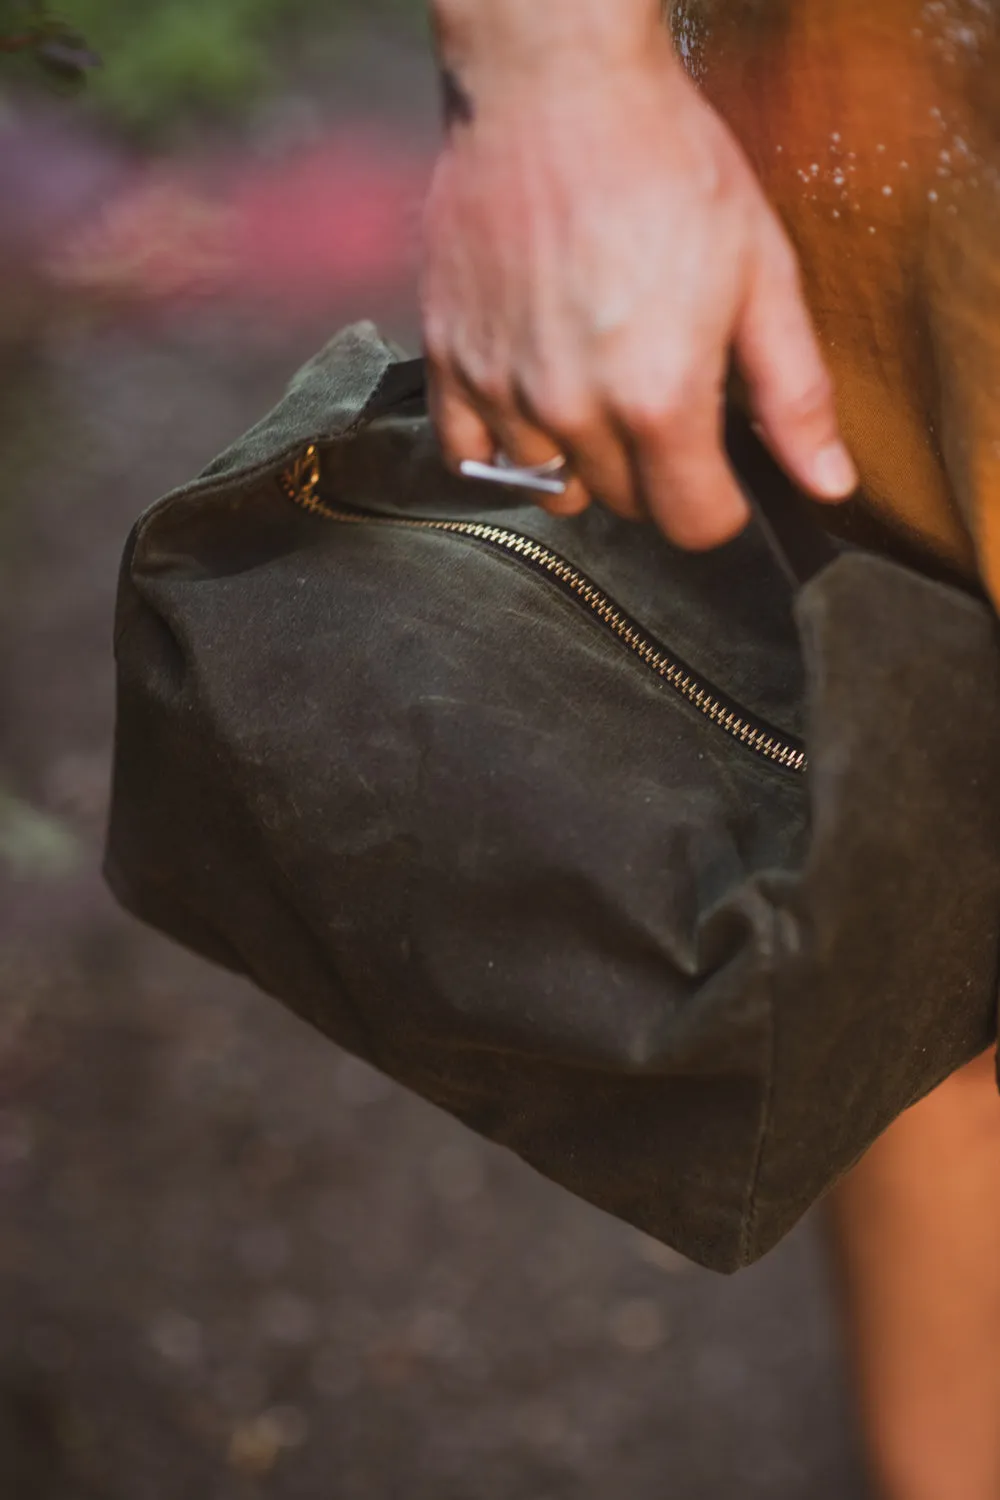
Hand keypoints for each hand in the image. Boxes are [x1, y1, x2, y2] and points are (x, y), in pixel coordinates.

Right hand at [421, 36, 856, 547]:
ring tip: (597, 385)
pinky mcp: (450, 358)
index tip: (719, 476)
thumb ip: (793, 392)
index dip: (719, 507)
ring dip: (582, 456)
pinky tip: (532, 401)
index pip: (692, 523)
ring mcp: (502, 387)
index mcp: (659, 397)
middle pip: (624, 504)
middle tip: (662, 395)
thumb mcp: (760, 273)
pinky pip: (468, 454)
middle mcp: (574, 408)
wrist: (554, 86)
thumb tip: (827, 483)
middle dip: (655, 470)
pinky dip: (503, 445)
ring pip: (551, 484)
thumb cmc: (663, 161)